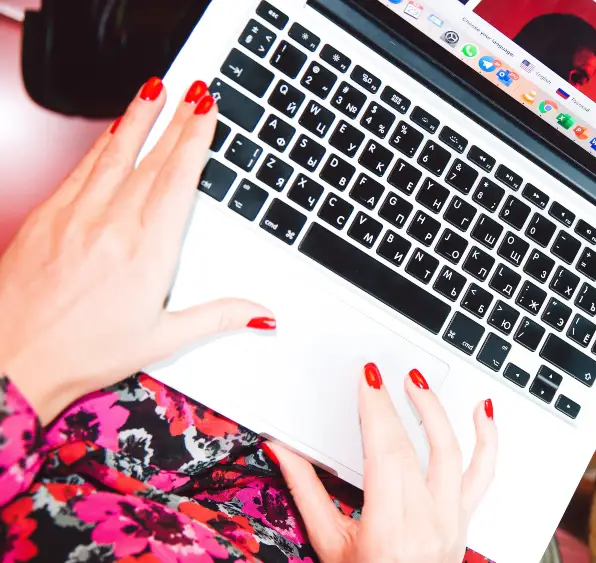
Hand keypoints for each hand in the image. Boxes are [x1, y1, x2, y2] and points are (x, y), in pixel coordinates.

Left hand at [0, 78, 273, 424]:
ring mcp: (74, 216)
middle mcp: (111, 226)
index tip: (208, 112)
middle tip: (194, 90)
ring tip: (155, 90)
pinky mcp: (46, 217)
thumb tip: (261, 313)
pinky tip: (112, 130)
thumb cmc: (82, 353)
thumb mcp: (162, 339)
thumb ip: (218, 317)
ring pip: (114, 153)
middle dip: (176, 119)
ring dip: (138, 118)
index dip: (196, 139)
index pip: (178, 179)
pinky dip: (101, 144)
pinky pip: (81, 169)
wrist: (11, 362)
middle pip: (152, 158)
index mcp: (147, 253)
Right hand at [266, 363, 497, 562]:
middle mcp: (427, 524)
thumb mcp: (329, 545)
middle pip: (414, 450)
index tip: (368, 382)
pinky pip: (484, 474)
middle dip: (396, 405)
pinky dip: (488, 439)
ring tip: (419, 383)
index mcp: (388, 531)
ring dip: (436, 412)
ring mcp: (451, 521)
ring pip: (453, 454)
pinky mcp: (464, 519)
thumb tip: (283, 451)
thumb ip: (306, 492)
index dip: (377, 412)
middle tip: (380, 375)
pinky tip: (483, 412)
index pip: (386, 455)